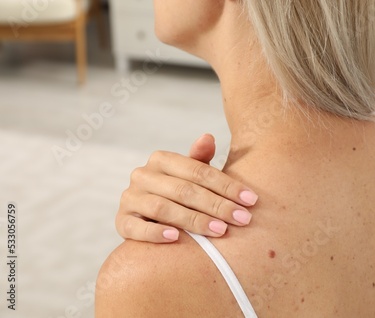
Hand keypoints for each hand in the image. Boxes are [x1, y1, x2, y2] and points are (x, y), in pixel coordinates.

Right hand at [116, 134, 257, 242]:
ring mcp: (130, 198)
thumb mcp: (192, 177)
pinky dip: (155, 233)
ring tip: (220, 230)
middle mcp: (143, 175)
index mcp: (162, 159)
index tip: (251, 200)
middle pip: (184, 190)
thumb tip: (208, 137)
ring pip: (163, 208)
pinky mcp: (121, 222)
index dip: (227, 185)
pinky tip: (176, 238)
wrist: (149, 217)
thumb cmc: (180, 194)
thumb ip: (200, 160)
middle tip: (242, 219)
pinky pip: (136, 228)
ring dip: (193, 220)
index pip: (198, 171)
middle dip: (217, 205)